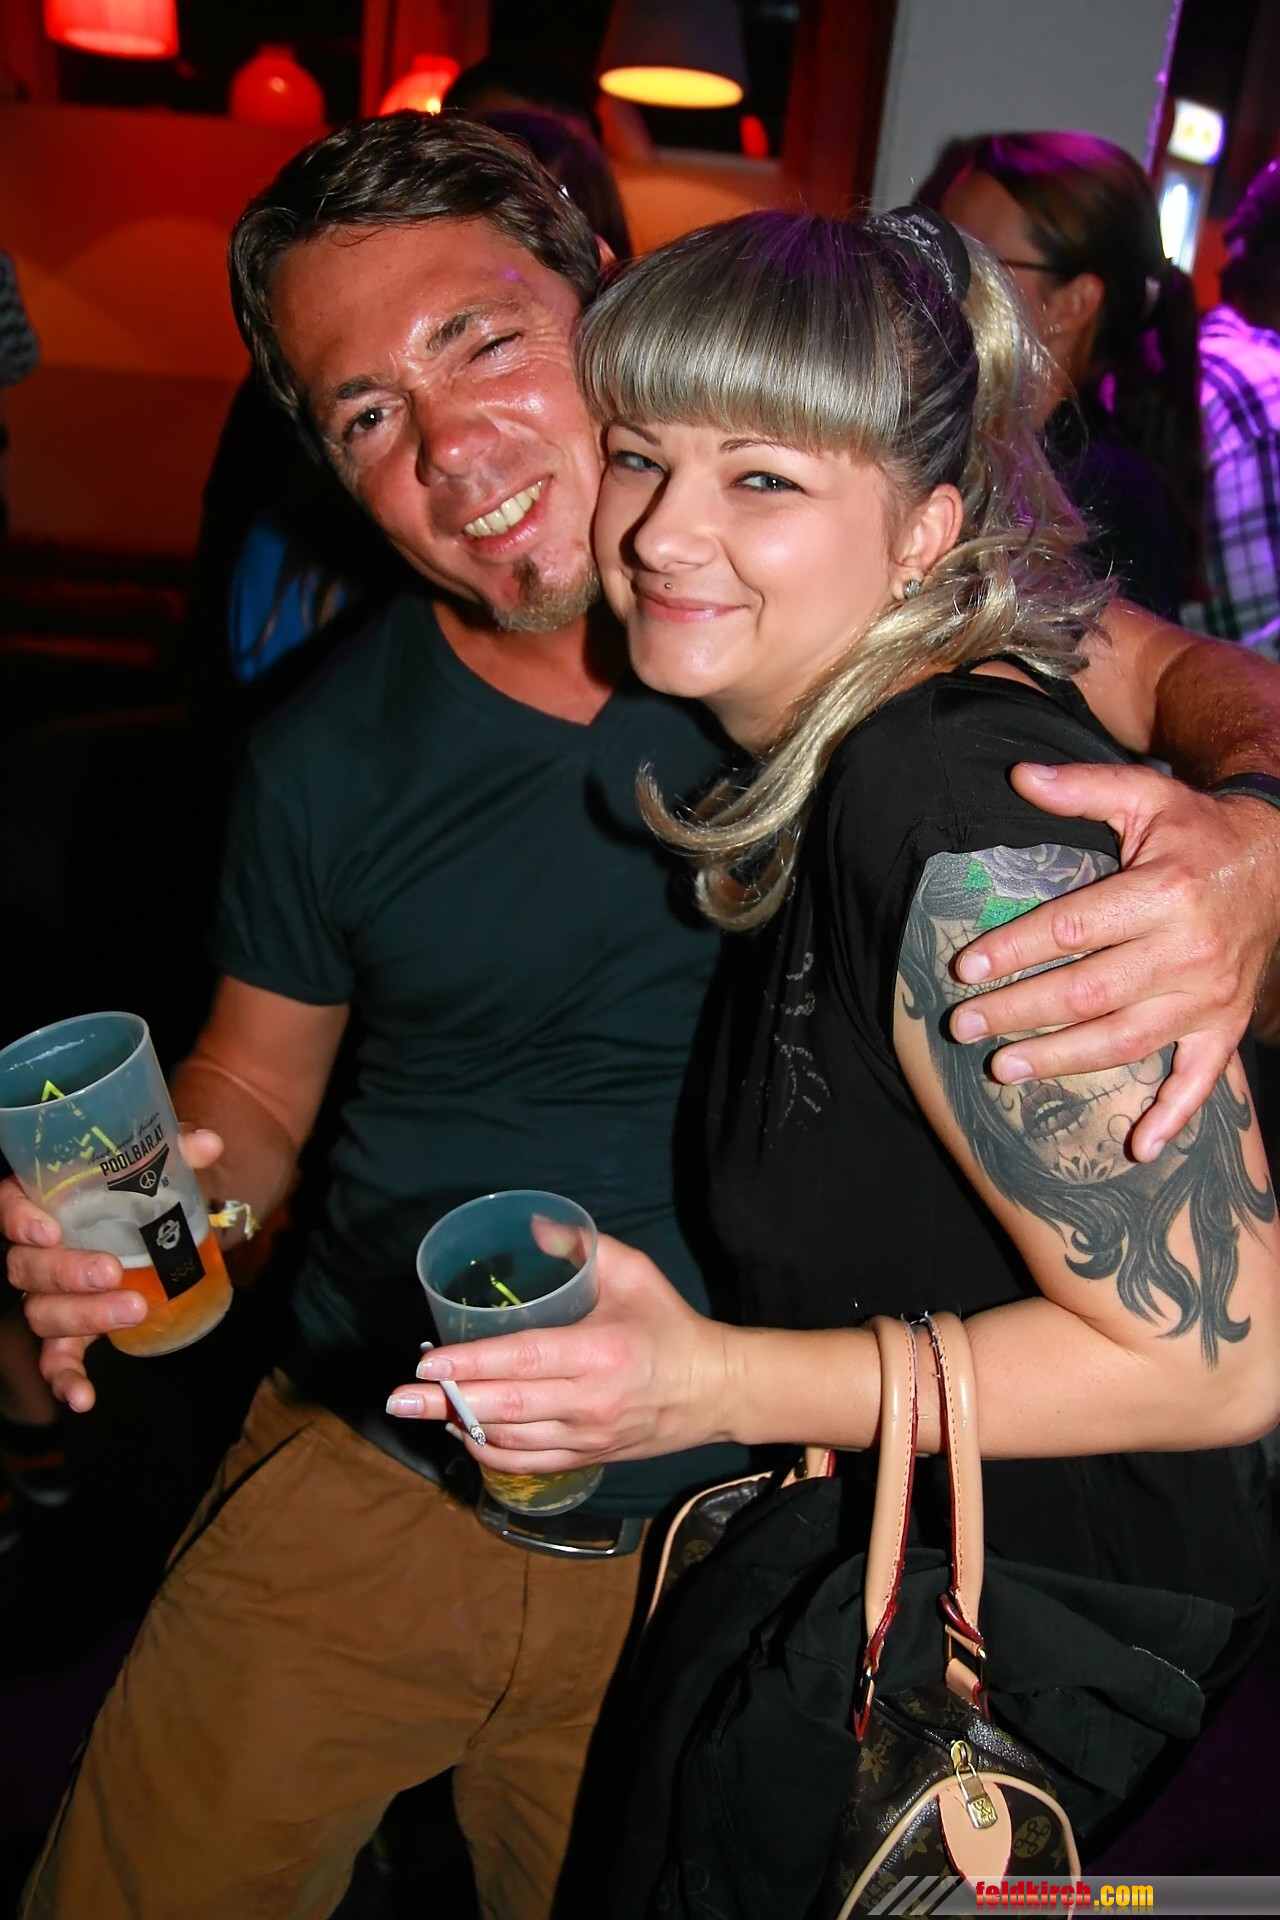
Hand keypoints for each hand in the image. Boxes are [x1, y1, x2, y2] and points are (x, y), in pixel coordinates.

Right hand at [1, 1127, 224, 1411]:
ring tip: (135, 1309)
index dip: (19, 1219)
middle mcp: (39, 1248)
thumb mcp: (163, 1161)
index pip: (10, 1205)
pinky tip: (82, 1399)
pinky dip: (66, 1380)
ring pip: (43, 1311)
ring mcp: (52, 1293)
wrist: (166, 1216)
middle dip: (66, 1273)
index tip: (49, 1230)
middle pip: (26, 1267)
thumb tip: (210, 1144)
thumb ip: (179, 1149)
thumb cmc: (148, 1182)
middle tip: (113, 1272)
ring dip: (83, 1316)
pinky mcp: (73, 1329)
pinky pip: (56, 1358)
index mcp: (47, 1198)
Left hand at [386, 1234, 731, 1474]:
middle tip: (397, 1398)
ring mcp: (587, 1437)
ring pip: (509, 1440)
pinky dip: (489, 1452)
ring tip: (422, 1410)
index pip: (522, 1359)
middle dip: (443, 1403)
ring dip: (460, 1426)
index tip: (429, 1361)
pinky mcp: (588, 1458)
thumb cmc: (668, 1324)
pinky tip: (464, 1434)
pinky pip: (527, 1464)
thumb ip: (583, 1246)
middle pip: (504, 1407)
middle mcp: (589, 1401)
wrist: (714, 1390)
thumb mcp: (635, 1272)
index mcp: (599, 1353)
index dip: (472, 1363)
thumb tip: (531, 1226)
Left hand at [949, 762, 1279, 1159]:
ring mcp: (1210, 996)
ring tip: (1002, 1070)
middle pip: (1088, 992)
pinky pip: (1202, 1081)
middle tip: (963, 1026)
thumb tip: (1018, 777)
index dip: (1014, 951)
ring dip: (1062, 1061)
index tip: (964, 970)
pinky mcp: (1226, 1026)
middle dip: (1019, 1013)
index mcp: (1164, 892)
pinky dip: (1173, 1117)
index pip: (1072, 930)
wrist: (1279, 861)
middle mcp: (1189, 950)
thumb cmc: (1196, 832)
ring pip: (1126, 1040)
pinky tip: (1138, 1149)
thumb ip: (1081, 788)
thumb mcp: (1144, 796)